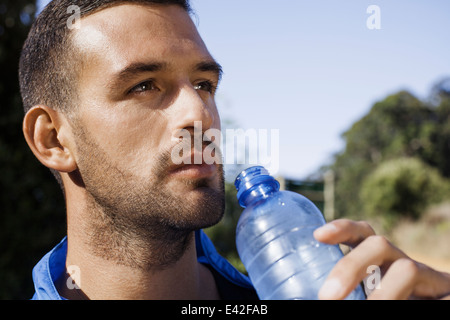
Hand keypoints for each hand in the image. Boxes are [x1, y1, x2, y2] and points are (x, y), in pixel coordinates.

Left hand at [313, 219, 449, 299]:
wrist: (432, 304)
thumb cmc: (390, 297)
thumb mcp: (362, 294)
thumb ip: (342, 292)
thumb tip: (317, 297)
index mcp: (376, 260)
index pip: (361, 234)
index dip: (342, 228)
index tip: (318, 235)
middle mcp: (398, 261)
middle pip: (378, 244)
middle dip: (350, 267)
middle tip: (327, 296)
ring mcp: (424, 275)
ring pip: (406, 268)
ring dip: (383, 295)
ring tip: (370, 309)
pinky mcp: (446, 291)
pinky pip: (439, 295)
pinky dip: (421, 301)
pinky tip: (415, 306)